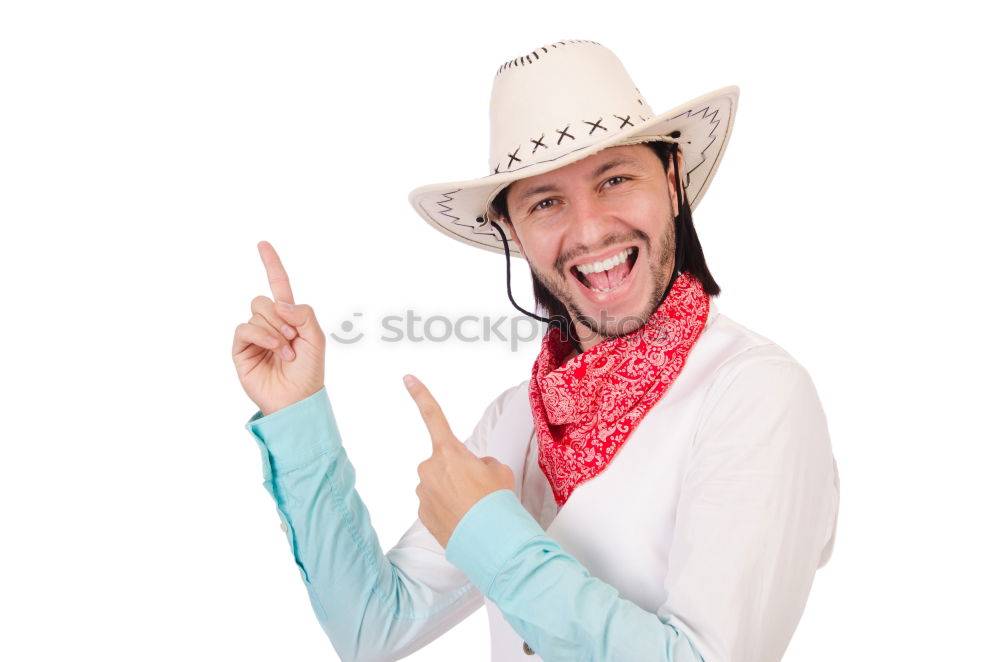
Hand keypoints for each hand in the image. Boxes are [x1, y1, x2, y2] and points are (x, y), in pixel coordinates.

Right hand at [232, 241, 325, 415]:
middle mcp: (269, 323)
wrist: (296, 399)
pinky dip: (261, 335)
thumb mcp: (316, 338)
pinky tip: (274, 349)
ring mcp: (254, 336)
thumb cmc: (309, 371)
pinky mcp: (241, 349)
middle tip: (293, 338)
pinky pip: (244, 328)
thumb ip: (303, 313)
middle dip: (280, 317)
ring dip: (274, 331)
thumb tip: (278, 303)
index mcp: (289, 317)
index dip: (271, 264)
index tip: (263, 244)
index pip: (278, 285)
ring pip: (256, 313)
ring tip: (286, 352)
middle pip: (264, 300)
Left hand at [405, 375, 514, 548]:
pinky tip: (462, 519)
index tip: (407, 378)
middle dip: (457, 471)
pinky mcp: (421, 514)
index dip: (420, 395)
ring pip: (438, 485)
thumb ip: (480, 462)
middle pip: (443, 462)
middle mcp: (429, 468)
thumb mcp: (499, 470)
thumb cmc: (497, 501)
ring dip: (452, 492)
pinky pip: (435, 504)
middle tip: (478, 489)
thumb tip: (471, 470)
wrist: (490, 540)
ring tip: (472, 507)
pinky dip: (447, 510)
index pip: (433, 416)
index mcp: (449, 451)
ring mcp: (422, 492)